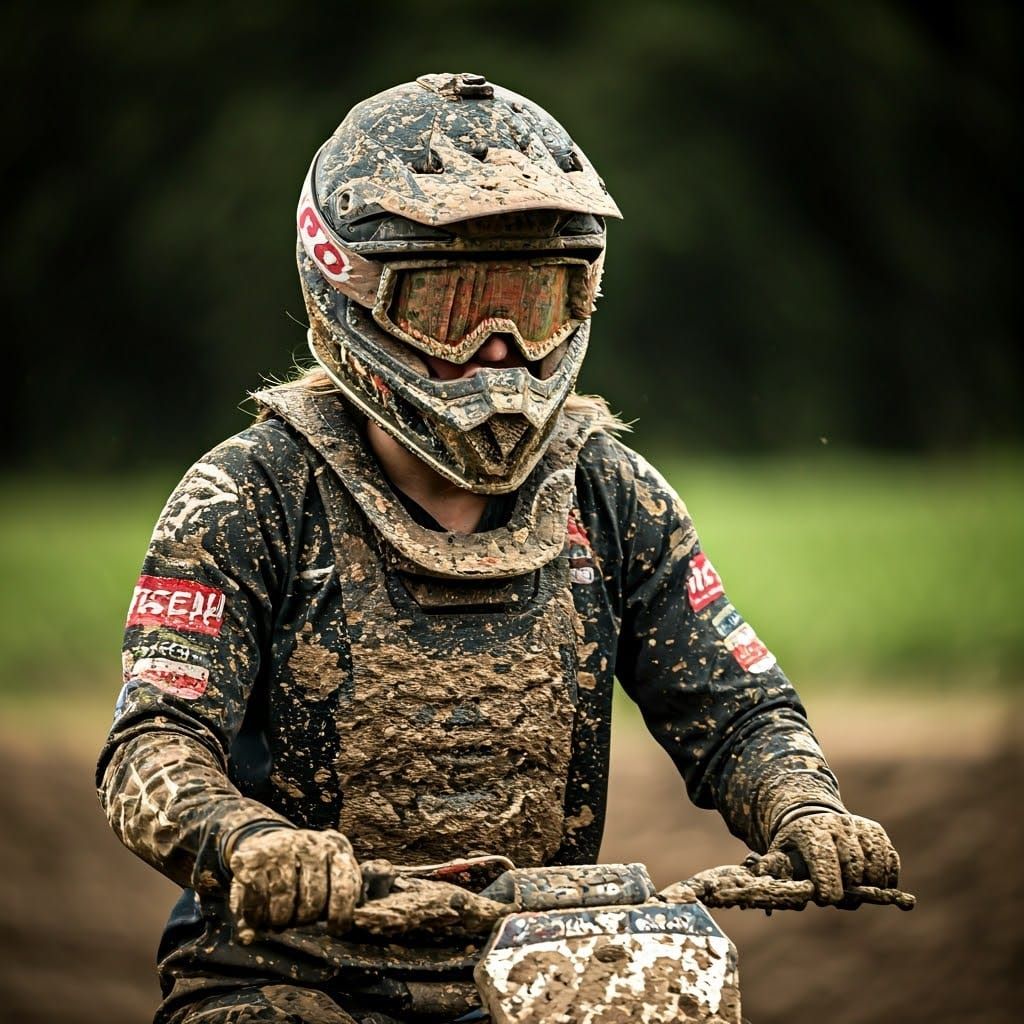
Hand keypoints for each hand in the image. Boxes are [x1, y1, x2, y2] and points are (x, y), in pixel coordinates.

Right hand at [228, 828, 361, 934]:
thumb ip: (347, 894)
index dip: (342, 914)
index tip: (336, 929)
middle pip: (313, 903)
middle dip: (305, 920)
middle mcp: (311, 845)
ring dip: (280, 921)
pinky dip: (256, 916)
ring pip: (284, 905)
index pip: (346, 885)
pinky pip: (256, 901)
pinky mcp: (253, 859)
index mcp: (336, 850)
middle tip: (298, 919)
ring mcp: (282, 850)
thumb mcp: (333, 873)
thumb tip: (364, 903)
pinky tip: (258, 913)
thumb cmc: (309, 868)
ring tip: (279, 917)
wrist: (270, 840)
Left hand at [754, 812, 899, 905]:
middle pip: (853, 867)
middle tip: (836, 898)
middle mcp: (838, 824)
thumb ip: (776, 873)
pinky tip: (872, 885)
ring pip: (874, 868)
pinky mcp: (876, 832)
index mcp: (811, 830)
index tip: (827, 899)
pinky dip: (886, 880)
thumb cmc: (794, 846)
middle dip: (847, 890)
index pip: (824, 858)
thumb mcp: (779, 854)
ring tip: (851, 891)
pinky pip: (890, 862)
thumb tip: (775, 894)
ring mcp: (859, 827)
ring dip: (868, 888)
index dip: (828, 883)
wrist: (811, 817)